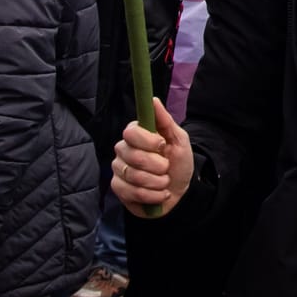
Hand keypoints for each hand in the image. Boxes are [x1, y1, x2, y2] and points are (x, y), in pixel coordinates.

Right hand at [114, 100, 192, 216]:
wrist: (179, 191)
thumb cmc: (178, 162)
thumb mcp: (179, 140)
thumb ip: (165, 120)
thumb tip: (153, 100)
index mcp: (136, 134)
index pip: (131, 132)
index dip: (148, 141)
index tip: (163, 145)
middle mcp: (123, 150)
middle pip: (133, 156)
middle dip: (158, 165)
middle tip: (166, 168)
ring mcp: (118, 169)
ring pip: (134, 176)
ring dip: (157, 182)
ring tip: (164, 182)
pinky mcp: (118, 189)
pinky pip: (132, 192)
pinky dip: (152, 195)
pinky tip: (159, 194)